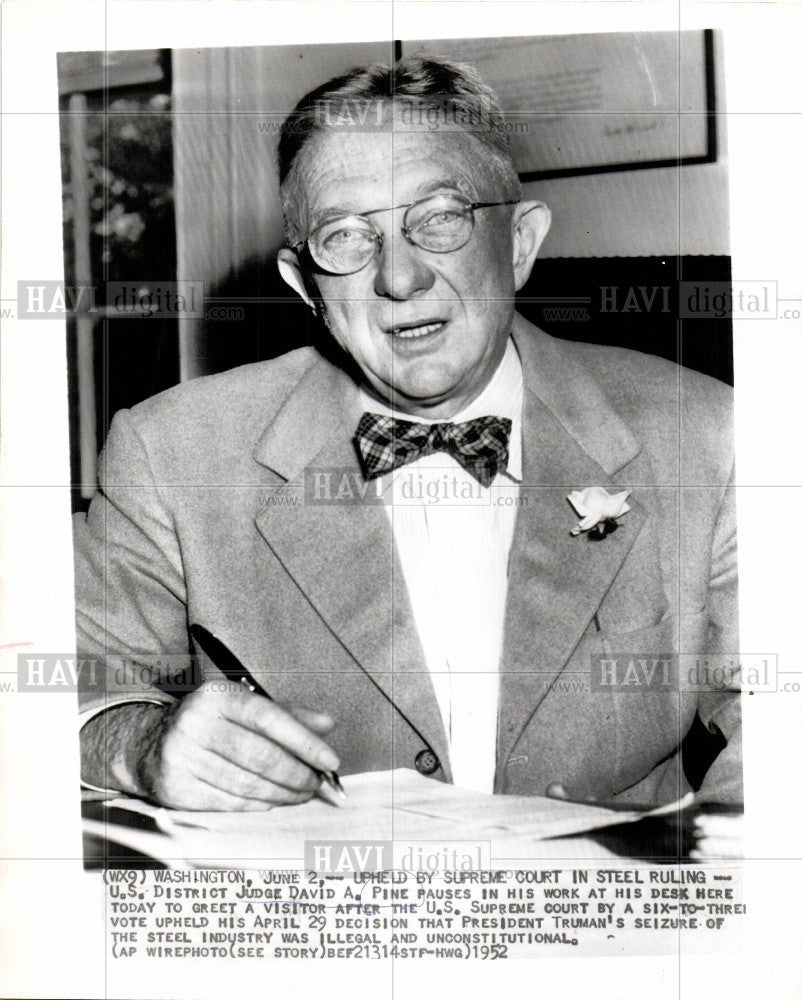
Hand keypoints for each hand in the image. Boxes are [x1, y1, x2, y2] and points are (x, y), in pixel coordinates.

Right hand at [137, 682, 339, 809]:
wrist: (148, 743)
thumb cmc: (209, 723)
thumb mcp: (244, 708)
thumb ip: (288, 715)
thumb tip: (327, 724)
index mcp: (217, 695)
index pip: (269, 718)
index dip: (304, 742)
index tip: (329, 760)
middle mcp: (196, 721)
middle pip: (261, 755)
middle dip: (297, 774)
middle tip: (316, 783)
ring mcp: (183, 756)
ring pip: (247, 783)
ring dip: (282, 793)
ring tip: (300, 794)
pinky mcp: (177, 787)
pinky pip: (229, 802)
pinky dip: (258, 804)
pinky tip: (272, 800)